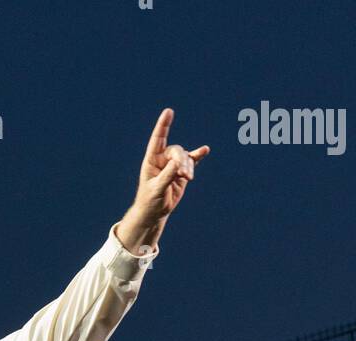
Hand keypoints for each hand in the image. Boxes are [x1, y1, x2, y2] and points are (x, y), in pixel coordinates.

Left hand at [117, 108, 209, 248]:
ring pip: (185, 158)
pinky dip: (198, 156)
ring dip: (188, 167)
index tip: (168, 112)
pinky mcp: (182, 172)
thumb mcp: (157, 189)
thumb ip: (167, 175)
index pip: (158, 139)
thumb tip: (178, 163)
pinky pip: (191, 161)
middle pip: (176, 151)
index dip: (163, 125)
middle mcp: (162, 159)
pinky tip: (205, 150)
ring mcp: (173, 165)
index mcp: (151, 160)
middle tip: (183, 174)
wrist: (155, 213)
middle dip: (181, 161)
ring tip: (188, 178)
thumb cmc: (150, 201)